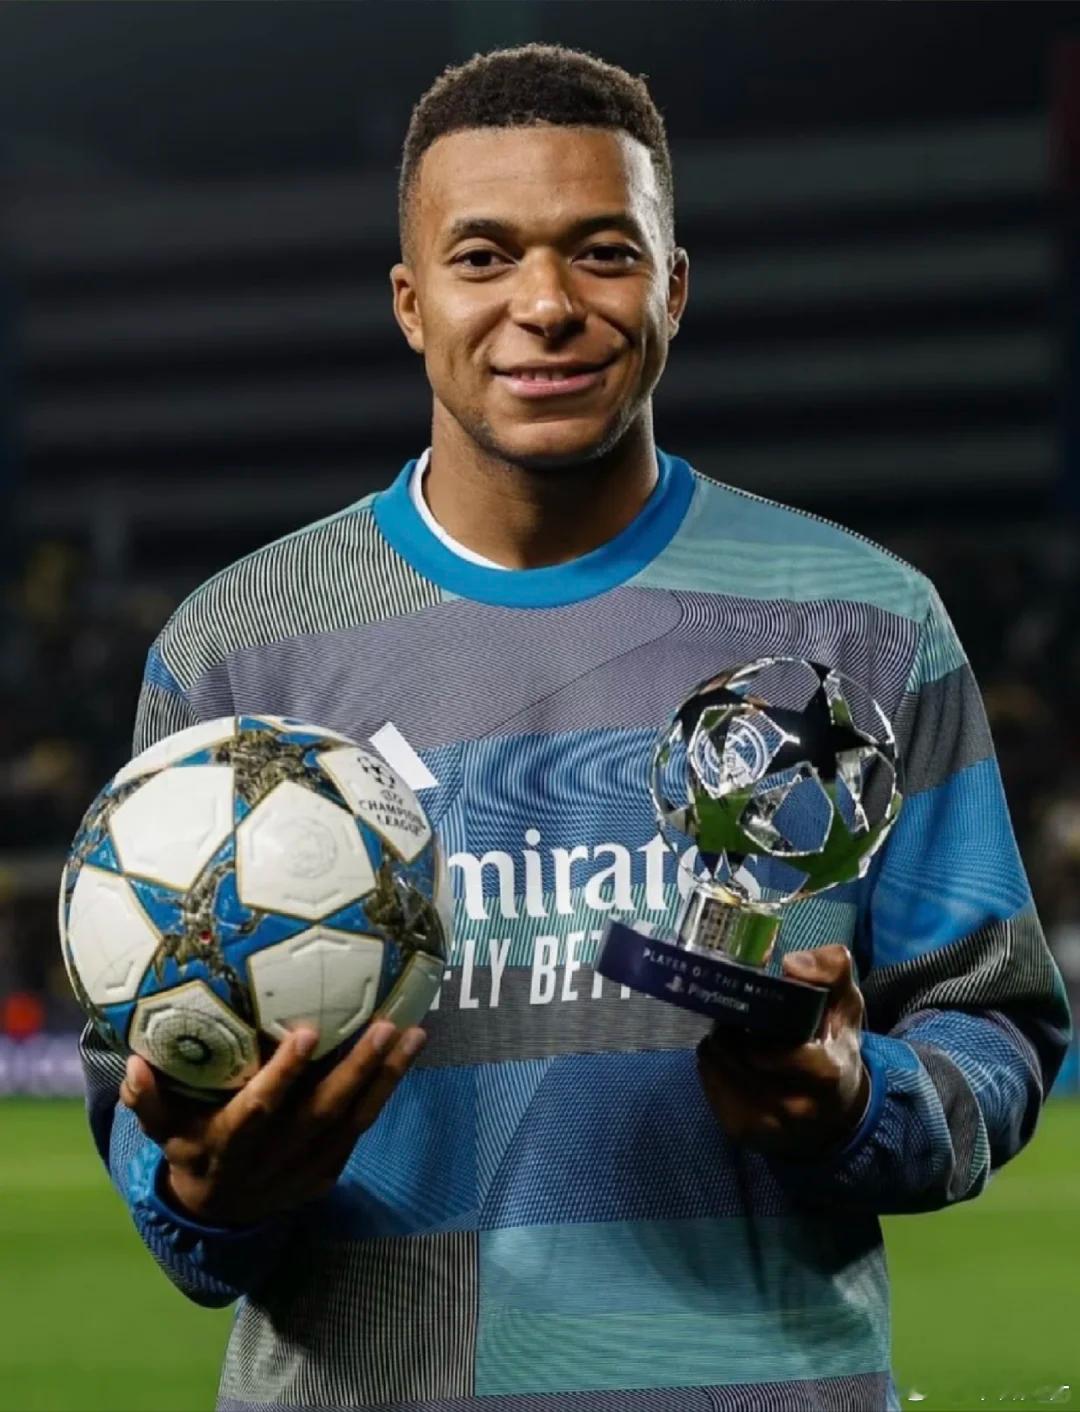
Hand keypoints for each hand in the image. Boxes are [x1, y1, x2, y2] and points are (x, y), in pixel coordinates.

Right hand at [119, 1020, 425, 1225]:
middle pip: (322, 1114)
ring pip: (353, 1122)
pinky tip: (406, 1055)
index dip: (283, 1075)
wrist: (219, 1216)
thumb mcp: (162, 1130)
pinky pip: (362, 1129)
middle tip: (387, 1025)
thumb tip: (135, 1063)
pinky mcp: (328, 1172)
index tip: (307, 1031)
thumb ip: (147, 1100)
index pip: (259, 1110)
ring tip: (414, 1033)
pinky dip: (386, 1093)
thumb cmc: (190, 1150)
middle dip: (357, 1070)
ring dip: (386, 1078)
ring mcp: (305, 1170)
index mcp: (229, 1147)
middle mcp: (272, 1161)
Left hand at [696, 944, 869, 1160]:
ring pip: (716, 1064)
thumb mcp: (845, 1004)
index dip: (761, 1020)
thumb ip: (833, 971)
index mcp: (826, 1073)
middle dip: (732, 1027)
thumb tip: (792, 965)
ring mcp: (766, 1124)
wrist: (834, 1114)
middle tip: (741, 1017)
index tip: (759, 1005)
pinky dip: (713, 1063)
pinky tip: (730, 1058)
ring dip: (719, 1042)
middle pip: (736, 1052)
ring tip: (736, 1035)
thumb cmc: (834, 1047)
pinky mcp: (741, 1130)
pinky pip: (707, 1081)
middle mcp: (795, 1107)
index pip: (782, 1050)